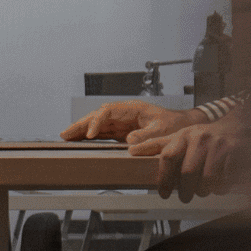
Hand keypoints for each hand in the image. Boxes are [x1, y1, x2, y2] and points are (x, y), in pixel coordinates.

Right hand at [64, 101, 203, 143]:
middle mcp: (125, 113)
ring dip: (82, 129)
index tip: (90, 134)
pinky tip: (80, 140)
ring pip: (97, 124)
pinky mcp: (123, 132)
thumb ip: (146, 136)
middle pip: (97, 116)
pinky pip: (103, 132)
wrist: (185, 127)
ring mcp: (123, 122)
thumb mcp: (163, 131)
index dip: (97, 122)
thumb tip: (129, 142)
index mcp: (133, 108)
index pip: (108, 112)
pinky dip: (90, 136)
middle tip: (65, 133)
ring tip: (65, 136)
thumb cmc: (176, 125)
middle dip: (81, 124)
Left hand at [132, 117, 238, 199]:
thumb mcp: (180, 137)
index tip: (164, 193)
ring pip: (207, 179)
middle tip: (185, 197)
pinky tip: (218, 185)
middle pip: (187, 173)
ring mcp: (219, 146)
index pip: (168, 157)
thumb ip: (157, 145)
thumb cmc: (204, 137)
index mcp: (184, 135)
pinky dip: (220, 188)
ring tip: (202, 190)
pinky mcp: (236, 154)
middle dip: (185, 190)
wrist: (236, 128)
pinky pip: (225, 180)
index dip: (164, 178)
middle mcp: (200, 139)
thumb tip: (132, 150)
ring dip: (203, 190)